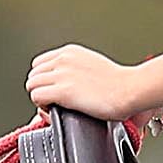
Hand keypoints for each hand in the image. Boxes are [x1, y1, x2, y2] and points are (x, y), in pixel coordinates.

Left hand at [24, 45, 160, 134]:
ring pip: (32, 85)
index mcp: (70, 52)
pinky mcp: (63, 90)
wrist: (130, 89)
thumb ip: (74, 70)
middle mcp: (63, 60)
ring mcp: (62, 74)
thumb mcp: (92, 65)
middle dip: (41, 89)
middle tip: (54, 101)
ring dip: (40, 98)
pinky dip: (42, 106)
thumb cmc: (119, 83)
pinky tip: (57, 109)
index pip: (39, 64)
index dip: (44, 79)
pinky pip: (36, 97)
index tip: (54, 89)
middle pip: (33, 75)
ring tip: (56, 106)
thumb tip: (63, 84)